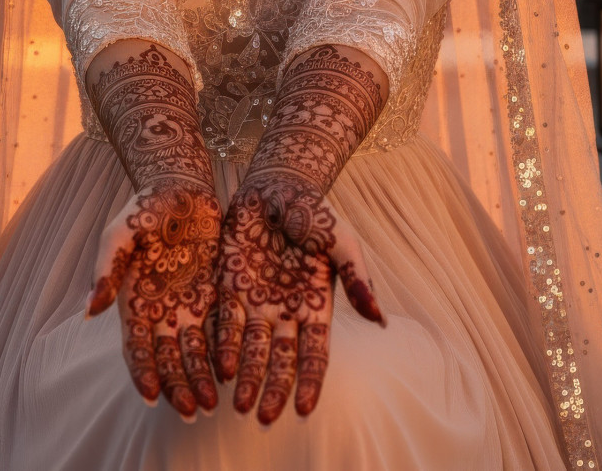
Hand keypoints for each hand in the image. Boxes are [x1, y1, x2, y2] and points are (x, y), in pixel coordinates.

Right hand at [86, 181, 221, 418]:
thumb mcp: (119, 233)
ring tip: (212, 404)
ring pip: (192, 353)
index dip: (143, 373)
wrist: (181, 186)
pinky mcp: (212, 293)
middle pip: (167, 359)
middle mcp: (159, 310)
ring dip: (200, 380)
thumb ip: (107, 268)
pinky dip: (221, 354)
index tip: (152, 396)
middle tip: (193, 411)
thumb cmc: (144, 207)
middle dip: (177, 387)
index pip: (135, 348)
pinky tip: (232, 372)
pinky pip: (217, 330)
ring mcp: (186, 304)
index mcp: (132, 301)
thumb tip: (90, 309)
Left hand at [214, 177, 384, 424]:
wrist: (279, 183)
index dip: (309, 382)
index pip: (313, 354)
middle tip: (264, 418)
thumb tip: (380, 319)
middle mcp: (284, 311)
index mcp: (314, 306)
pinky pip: (225, 320)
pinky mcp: (230, 285)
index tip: (303, 411)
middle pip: (280, 360)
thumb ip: (357, 279)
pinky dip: (224, 344)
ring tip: (240, 405)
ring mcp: (256, 300)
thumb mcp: (342, 243)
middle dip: (273, 390)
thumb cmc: (316, 213)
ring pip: (251, 348)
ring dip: (247, 377)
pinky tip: (221, 367)